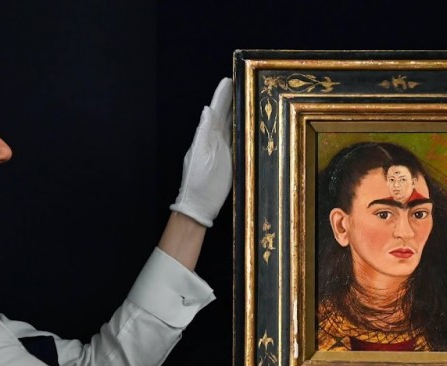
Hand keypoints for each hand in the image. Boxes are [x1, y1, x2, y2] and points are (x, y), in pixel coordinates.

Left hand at [169, 77, 232, 226]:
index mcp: (205, 136)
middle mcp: (214, 140)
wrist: (200, 205)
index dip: (221, 96)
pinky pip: (239, 140)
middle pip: (225, 115)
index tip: (228, 79)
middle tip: (242, 82)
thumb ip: (204, 132)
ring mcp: (223, 149)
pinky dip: (243, 129)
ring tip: (247, 96)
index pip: (215, 111)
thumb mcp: (199, 154)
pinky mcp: (232, 159)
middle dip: (232, 98)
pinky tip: (249, 121)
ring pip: (232, 125)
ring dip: (239, 111)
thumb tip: (207, 110)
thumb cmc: (196, 181)